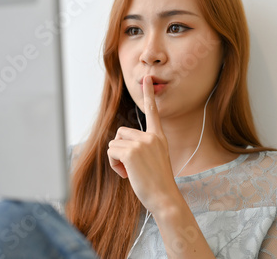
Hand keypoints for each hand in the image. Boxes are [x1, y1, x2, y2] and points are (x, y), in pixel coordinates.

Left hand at [107, 75, 178, 213]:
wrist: (164, 197)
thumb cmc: (158, 183)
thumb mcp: (155, 159)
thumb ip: (143, 147)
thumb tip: (120, 145)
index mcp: (159, 137)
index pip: (153, 112)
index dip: (149, 95)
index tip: (147, 78)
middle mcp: (151, 137)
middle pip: (121, 132)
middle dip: (119, 148)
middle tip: (129, 166)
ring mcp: (141, 143)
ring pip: (114, 143)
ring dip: (116, 158)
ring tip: (129, 171)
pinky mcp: (131, 151)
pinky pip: (111, 152)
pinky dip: (114, 164)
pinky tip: (125, 173)